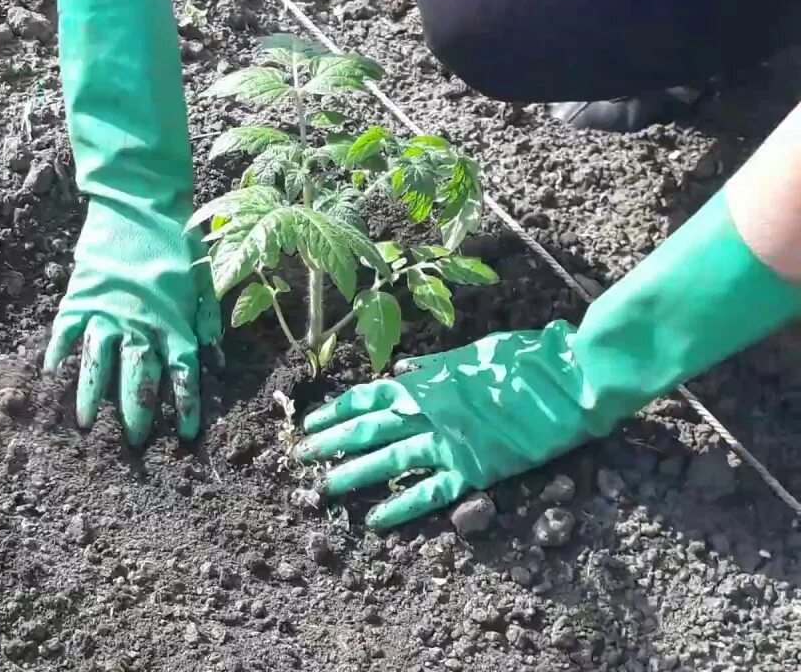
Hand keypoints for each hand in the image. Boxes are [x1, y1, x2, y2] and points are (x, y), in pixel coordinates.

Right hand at [45, 199, 221, 444]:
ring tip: (87, 424)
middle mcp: (140, 323)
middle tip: (135, 442)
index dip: (185, 406)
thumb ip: (207, 319)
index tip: (186, 435)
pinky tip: (52, 376)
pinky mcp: (80, 296)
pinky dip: (58, 354)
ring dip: (92, 395)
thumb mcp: (202, 279)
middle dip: (138, 413)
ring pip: (98, 363)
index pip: (182, 374)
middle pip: (138, 377)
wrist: (139, 201)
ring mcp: (107, 311)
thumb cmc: (176, 241)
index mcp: (174, 321)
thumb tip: (214, 360)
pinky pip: (66, 333)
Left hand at [296, 321, 608, 528]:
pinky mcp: (475, 469)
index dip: (338, 410)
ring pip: (390, 460)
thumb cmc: (528, 358)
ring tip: (324, 489)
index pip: (369, 396)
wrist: (573, 379)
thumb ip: (435, 366)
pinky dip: (401, 507)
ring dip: (355, 474)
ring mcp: (450, 441)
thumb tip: (403, 370)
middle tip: (300, 458)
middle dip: (332, 442)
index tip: (311, 421)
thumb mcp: (474, 352)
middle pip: (369, 428)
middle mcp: (430, 411)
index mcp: (429, 380)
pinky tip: (375, 521)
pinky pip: (430, 492)